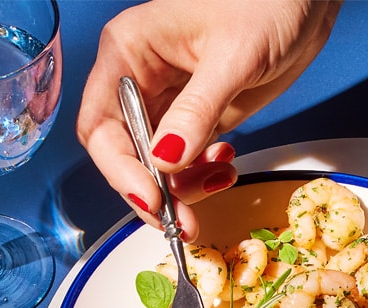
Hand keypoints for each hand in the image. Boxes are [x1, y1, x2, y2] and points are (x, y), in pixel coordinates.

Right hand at [77, 0, 339, 239]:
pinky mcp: (201, 116)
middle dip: (154, 193)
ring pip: (159, 165)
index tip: (153, 201)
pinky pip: (189, 160)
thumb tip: (165, 161)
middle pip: (126, 155)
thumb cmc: (265, 4)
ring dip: (184, 188)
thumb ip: (197, 111)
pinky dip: (204, 175)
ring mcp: (172, 102)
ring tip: (220, 183)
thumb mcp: (231, 58)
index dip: (122, 170)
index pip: (102, 126)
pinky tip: (226, 166)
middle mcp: (142, 79)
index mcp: (129, 52)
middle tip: (183, 225)